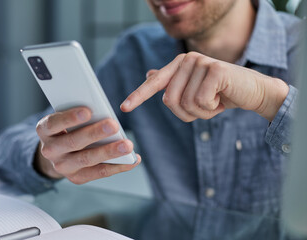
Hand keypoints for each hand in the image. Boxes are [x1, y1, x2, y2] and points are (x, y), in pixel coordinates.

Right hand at [34, 107, 140, 183]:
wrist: (58, 153)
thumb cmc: (67, 128)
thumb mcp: (67, 118)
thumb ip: (81, 115)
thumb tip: (104, 113)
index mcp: (44, 130)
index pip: (54, 123)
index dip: (70, 118)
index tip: (87, 111)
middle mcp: (50, 150)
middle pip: (73, 142)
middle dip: (95, 134)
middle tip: (114, 125)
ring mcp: (62, 166)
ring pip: (87, 159)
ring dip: (109, 152)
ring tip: (127, 145)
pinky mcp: (76, 177)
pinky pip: (99, 172)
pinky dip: (118, 166)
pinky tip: (132, 160)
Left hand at [120, 52, 288, 121]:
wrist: (252, 91)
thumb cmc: (220, 93)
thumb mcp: (193, 90)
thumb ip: (172, 82)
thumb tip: (149, 73)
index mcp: (178, 64)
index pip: (154, 83)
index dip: (138, 96)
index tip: (124, 107)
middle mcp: (186, 60)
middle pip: (170, 100)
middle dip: (187, 113)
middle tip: (205, 106)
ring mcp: (201, 62)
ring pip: (186, 104)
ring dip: (201, 112)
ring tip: (214, 101)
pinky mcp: (215, 70)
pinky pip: (201, 102)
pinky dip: (212, 109)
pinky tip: (222, 99)